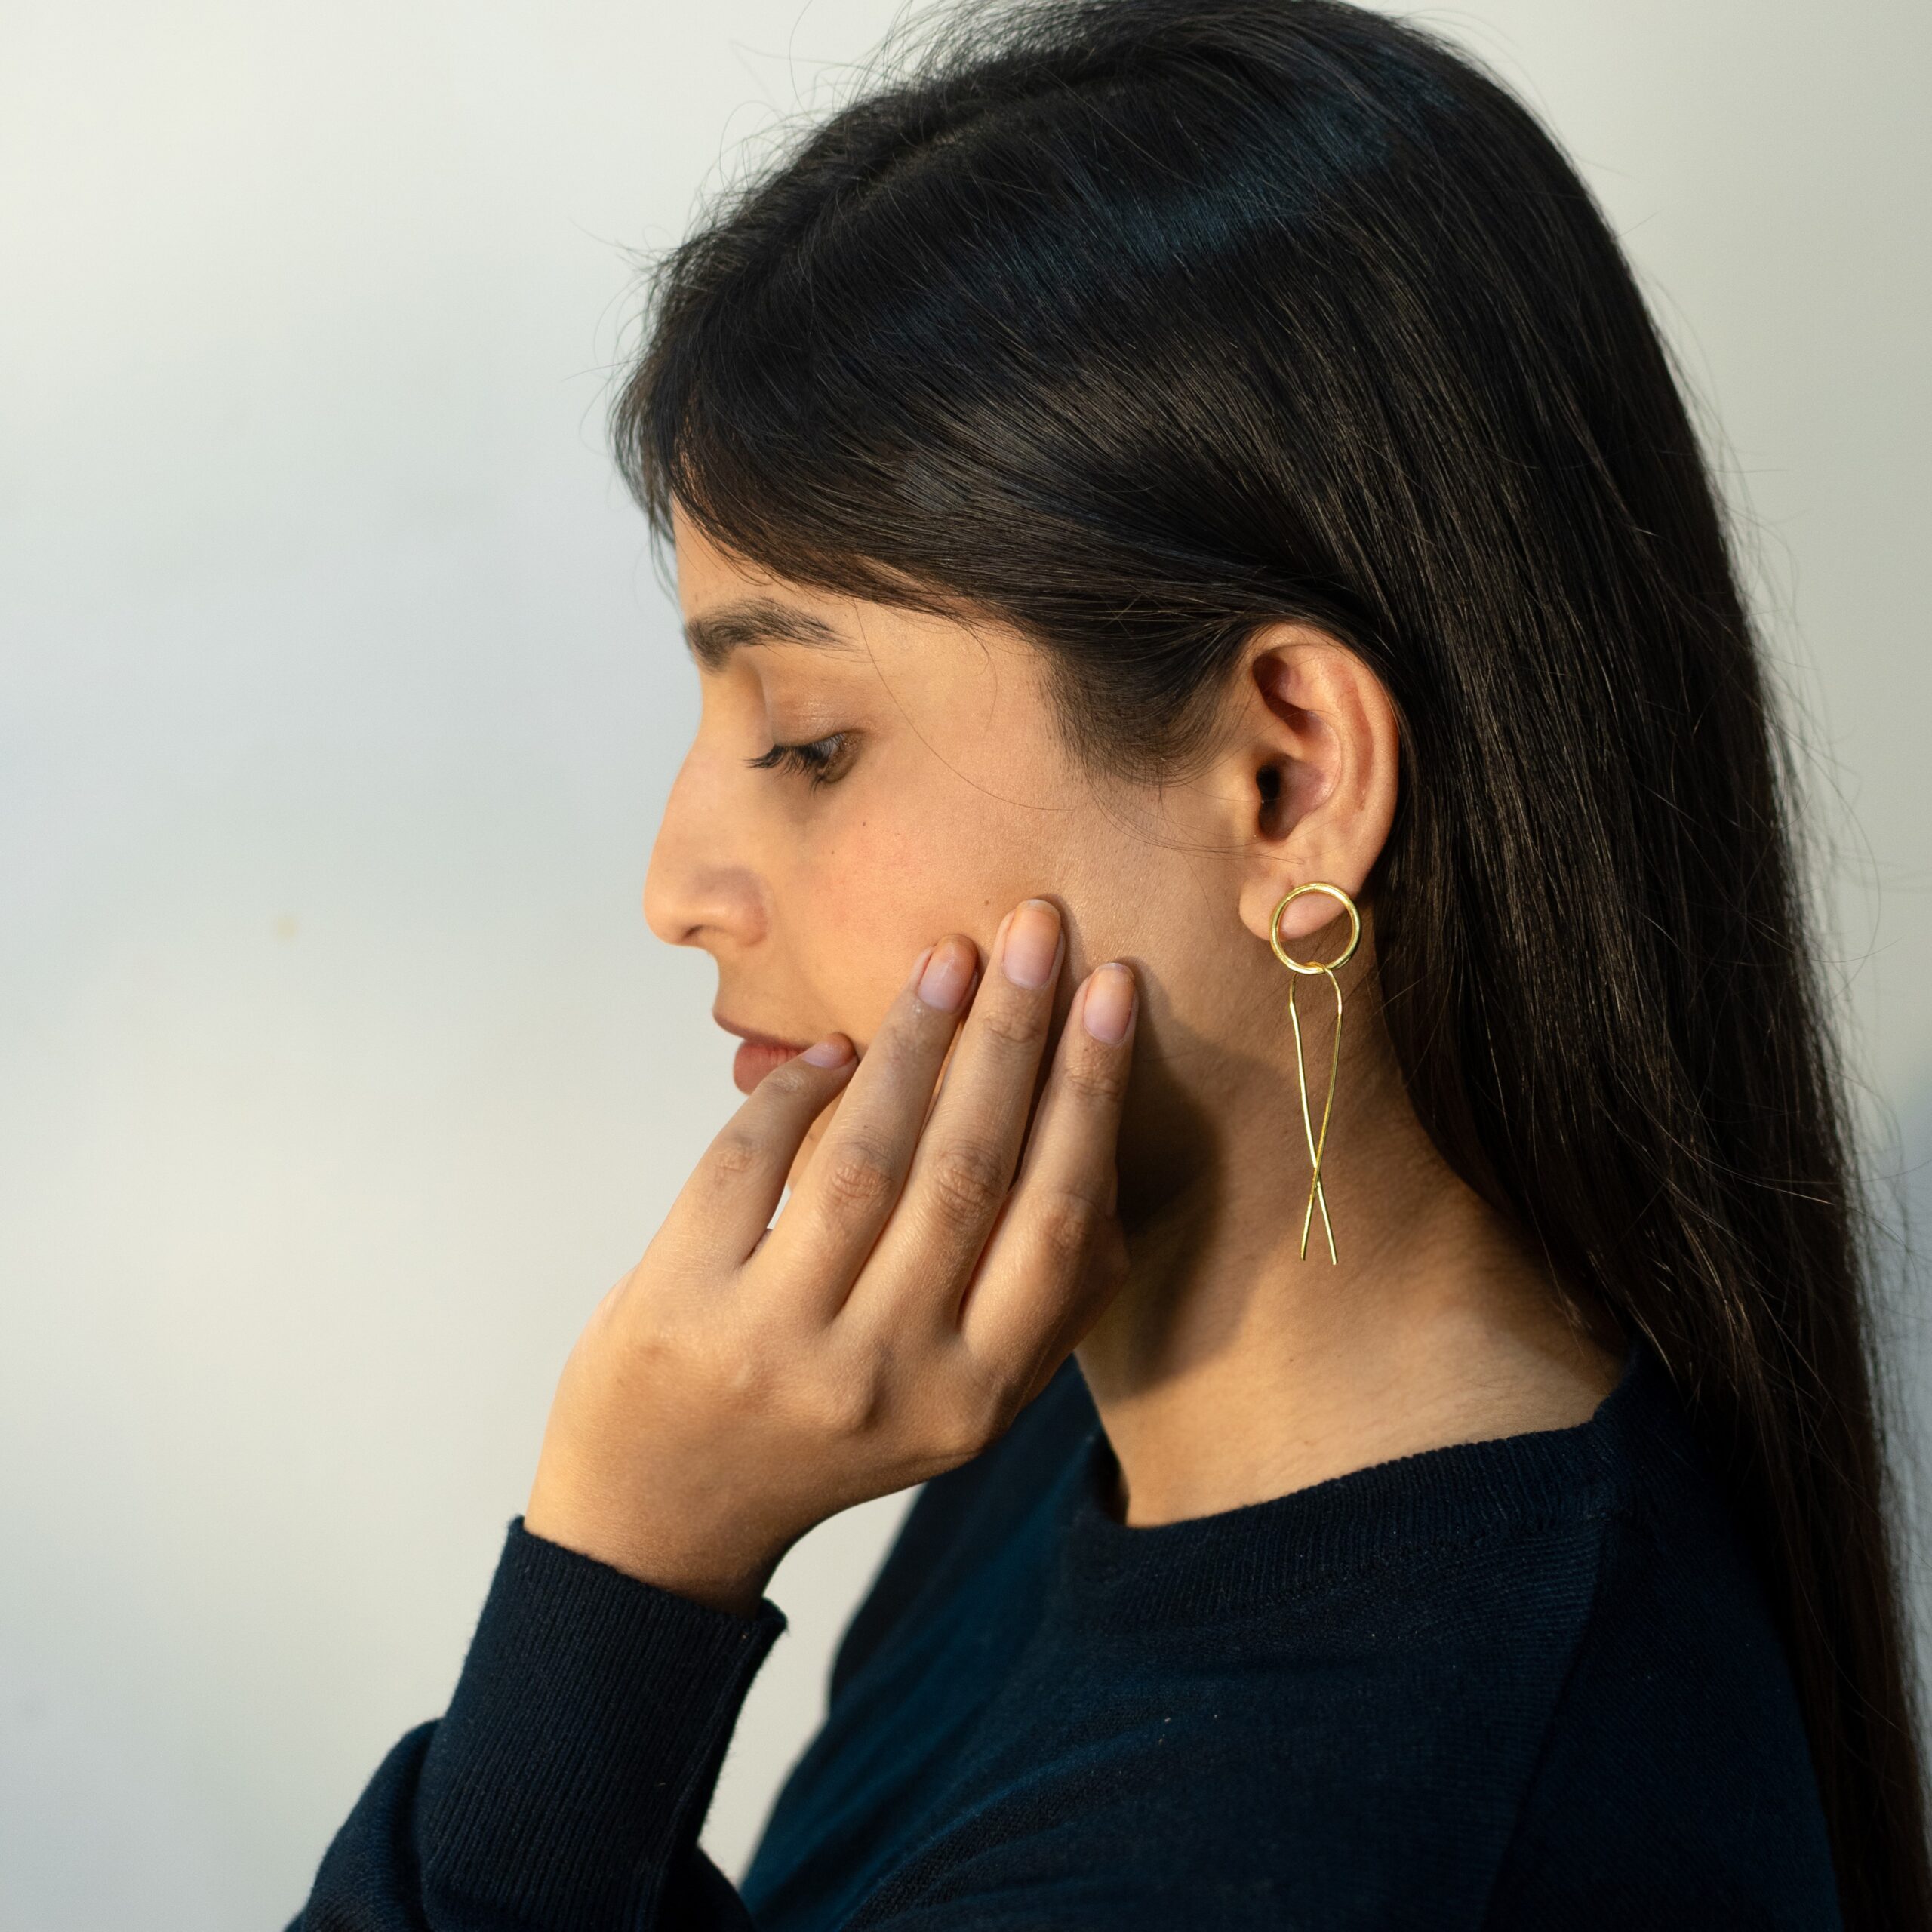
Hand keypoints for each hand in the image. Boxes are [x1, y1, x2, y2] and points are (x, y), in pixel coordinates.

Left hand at [523, 897, 1137, 1615]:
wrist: (664, 1520)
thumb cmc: (829, 1434)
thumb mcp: (955, 1401)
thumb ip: (1034, 1309)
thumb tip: (1097, 1153)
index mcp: (973, 1398)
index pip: (1056, 1224)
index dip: (1089, 1097)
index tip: (1113, 992)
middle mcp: (885, 1376)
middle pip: (970, 1173)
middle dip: (1015, 1036)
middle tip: (1038, 929)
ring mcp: (776, 1344)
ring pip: (866, 1157)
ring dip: (915, 1042)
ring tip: (949, 959)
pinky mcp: (683, 1306)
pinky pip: (749, 1161)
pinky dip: (795, 1089)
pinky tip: (832, 1047)